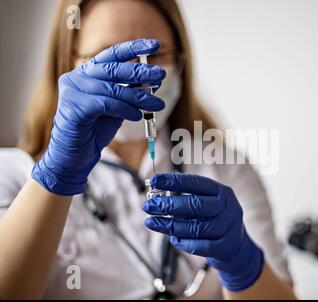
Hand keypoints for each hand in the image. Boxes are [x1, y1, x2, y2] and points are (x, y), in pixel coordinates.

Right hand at [32, 39, 165, 194]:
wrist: (75, 157)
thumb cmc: (94, 130)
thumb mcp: (117, 107)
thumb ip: (130, 92)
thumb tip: (154, 79)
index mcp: (86, 73)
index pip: (112, 55)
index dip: (133, 48)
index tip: (154, 45)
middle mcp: (77, 77)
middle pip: (114, 70)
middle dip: (141, 72)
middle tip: (161, 75)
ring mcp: (72, 91)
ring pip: (113, 89)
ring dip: (139, 96)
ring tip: (156, 104)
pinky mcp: (74, 108)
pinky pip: (107, 104)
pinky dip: (125, 110)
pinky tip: (137, 116)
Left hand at [142, 173, 264, 291]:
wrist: (237, 247)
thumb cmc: (213, 221)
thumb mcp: (206, 205)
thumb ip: (186, 201)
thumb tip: (156, 198)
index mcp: (222, 192)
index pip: (196, 183)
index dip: (174, 181)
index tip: (154, 181)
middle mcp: (228, 207)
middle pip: (196, 205)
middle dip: (168, 205)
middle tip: (148, 206)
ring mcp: (229, 227)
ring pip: (196, 227)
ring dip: (171, 226)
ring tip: (153, 223)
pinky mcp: (225, 247)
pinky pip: (200, 246)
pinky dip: (183, 243)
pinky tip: (173, 239)